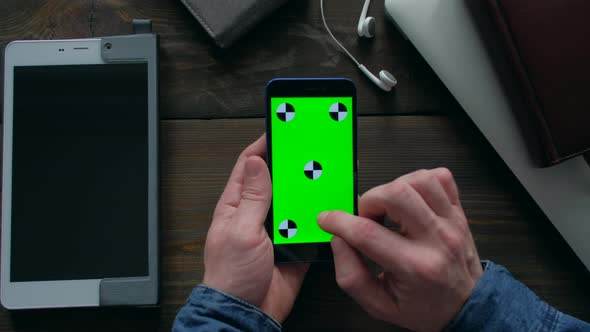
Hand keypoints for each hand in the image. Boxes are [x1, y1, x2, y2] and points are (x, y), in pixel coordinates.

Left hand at [202, 134, 308, 322]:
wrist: (247, 313)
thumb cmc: (232, 276)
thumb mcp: (241, 231)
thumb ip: (253, 197)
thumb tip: (257, 163)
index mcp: (236, 205)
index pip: (249, 166)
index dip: (263, 146)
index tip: (280, 129)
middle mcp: (256, 214)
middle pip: (276, 180)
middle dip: (291, 165)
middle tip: (308, 149)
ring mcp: (275, 229)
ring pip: (294, 200)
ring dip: (306, 190)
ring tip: (321, 174)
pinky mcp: (293, 244)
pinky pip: (308, 224)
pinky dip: (317, 216)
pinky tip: (326, 208)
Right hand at [318, 168, 481, 331]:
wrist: (467, 307)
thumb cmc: (423, 307)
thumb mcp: (379, 306)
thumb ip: (351, 275)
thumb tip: (338, 239)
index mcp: (415, 268)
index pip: (368, 233)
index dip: (339, 221)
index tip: (327, 219)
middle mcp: (437, 240)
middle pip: (397, 195)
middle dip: (370, 200)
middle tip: (366, 217)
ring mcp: (451, 222)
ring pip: (419, 180)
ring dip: (394, 187)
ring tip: (388, 208)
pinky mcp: (459, 211)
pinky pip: (441, 177)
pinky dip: (419, 181)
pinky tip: (411, 199)